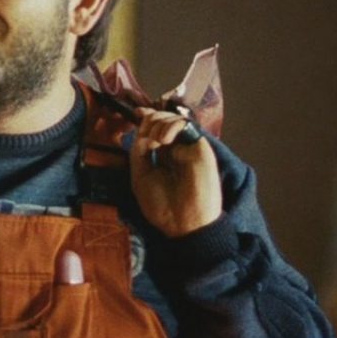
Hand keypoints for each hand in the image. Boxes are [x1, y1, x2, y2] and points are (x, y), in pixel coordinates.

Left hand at [129, 107, 221, 237]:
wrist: (183, 224)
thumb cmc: (163, 206)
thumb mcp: (141, 176)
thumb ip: (139, 152)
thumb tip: (141, 130)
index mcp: (163, 155)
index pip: (155, 128)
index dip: (146, 117)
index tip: (136, 113)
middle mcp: (177, 148)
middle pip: (162, 119)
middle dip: (148, 121)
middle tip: (145, 139)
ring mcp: (188, 147)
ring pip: (172, 118)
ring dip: (157, 125)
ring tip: (154, 143)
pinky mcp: (200, 148)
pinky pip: (185, 124)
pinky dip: (169, 126)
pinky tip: (163, 141)